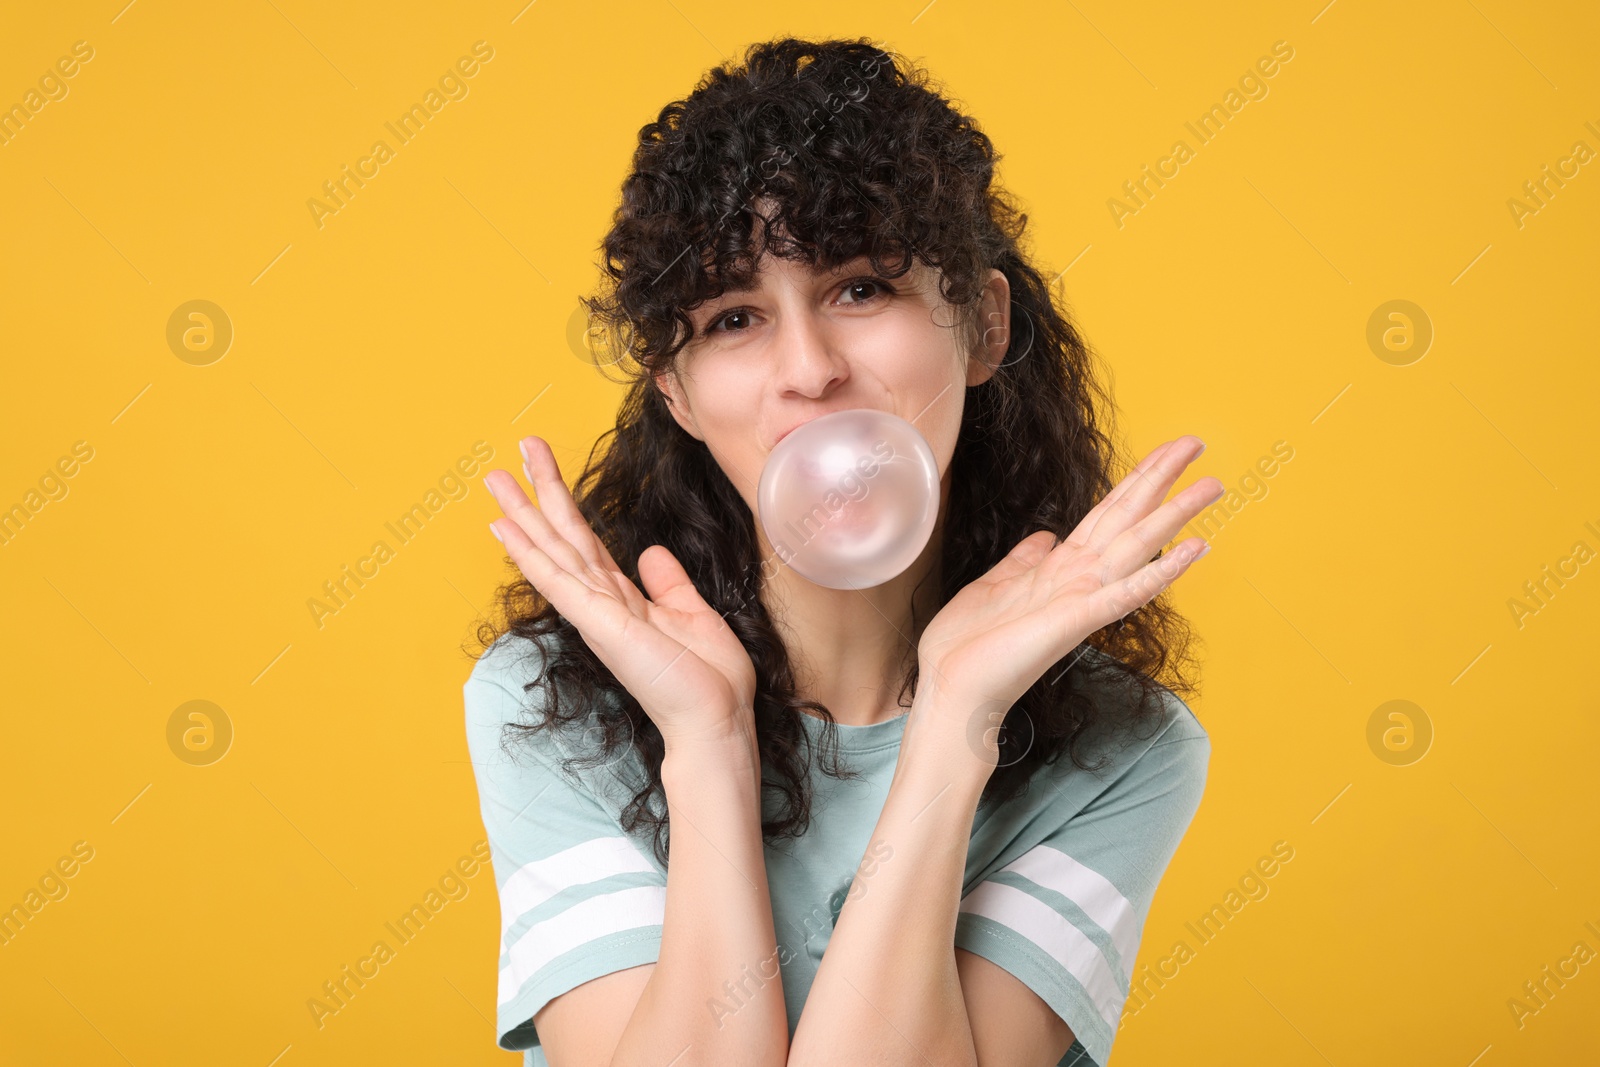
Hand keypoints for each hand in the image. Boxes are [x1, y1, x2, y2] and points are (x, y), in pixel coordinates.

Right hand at [485, 436, 758, 754]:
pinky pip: (560, 581)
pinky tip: (506, 529)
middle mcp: (602, 603)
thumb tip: (649, 552)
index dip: (563, 506)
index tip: (542, 472)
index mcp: (623, 599)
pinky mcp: (601, 625)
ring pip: (554, 552)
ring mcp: (597, 614)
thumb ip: (667, 583)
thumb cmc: (707, 680)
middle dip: (536, 496)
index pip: (585, 543)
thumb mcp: (693, 614)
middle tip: (507, 458)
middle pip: (562, 538)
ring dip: (523, 515)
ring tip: (494, 479)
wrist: (715, 721)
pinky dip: (531, 554)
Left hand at [914, 436, 1220, 742]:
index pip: (1108, 512)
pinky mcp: (1076, 620)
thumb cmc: (969, 644)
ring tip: (1212, 485)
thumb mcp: (994, 585)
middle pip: (1129, 517)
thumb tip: (1045, 536)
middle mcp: (1079, 578)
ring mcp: (1082, 598)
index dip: (1136, 479)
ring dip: (1175, 515)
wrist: (953, 687)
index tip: (1166, 451)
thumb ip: (1024, 560)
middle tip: (1197, 443)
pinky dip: (1161, 572)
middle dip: (1162, 479)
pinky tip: (1193, 550)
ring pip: (1137, 546)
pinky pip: (1126, 592)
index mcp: (1060, 567)